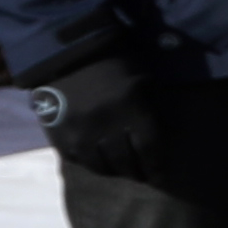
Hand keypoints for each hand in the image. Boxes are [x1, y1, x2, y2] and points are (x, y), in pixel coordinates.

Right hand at [27, 34, 172, 184]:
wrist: (69, 51)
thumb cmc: (115, 63)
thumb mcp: (144, 81)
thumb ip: (155, 108)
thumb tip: (169, 135)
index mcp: (132, 109)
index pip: (149, 150)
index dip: (157, 166)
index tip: (161, 176)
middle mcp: (106, 125)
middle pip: (126, 161)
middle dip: (137, 171)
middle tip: (142, 175)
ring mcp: (79, 132)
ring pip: (101, 165)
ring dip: (114, 171)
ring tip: (121, 171)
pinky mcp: (58, 134)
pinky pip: (77, 159)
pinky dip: (90, 163)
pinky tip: (98, 162)